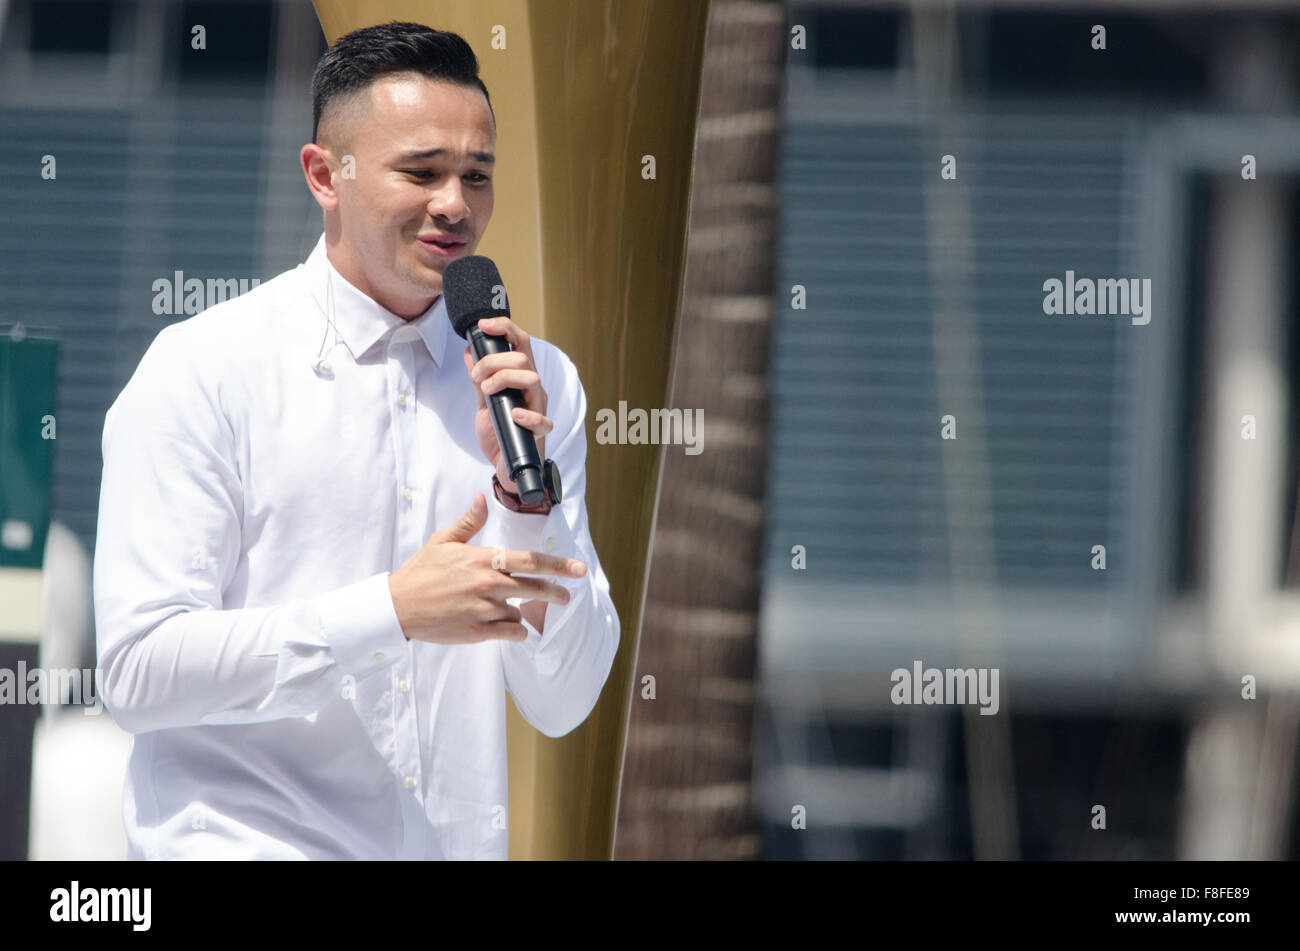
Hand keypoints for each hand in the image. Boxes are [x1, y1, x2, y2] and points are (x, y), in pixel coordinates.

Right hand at [387, 494, 586, 643]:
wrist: (399, 606)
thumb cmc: (421, 572)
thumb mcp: (444, 541)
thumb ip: (469, 522)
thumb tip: (482, 497)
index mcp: (483, 559)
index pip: (530, 560)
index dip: (558, 565)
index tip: (578, 569)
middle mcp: (489, 584)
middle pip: (536, 588)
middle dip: (557, 592)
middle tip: (567, 596)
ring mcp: (485, 609)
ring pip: (520, 612)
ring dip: (517, 611)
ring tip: (498, 609)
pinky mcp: (479, 631)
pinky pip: (511, 633)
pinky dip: (512, 631)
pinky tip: (504, 627)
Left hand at [462, 316, 552, 494]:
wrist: (506, 465)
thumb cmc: (500, 431)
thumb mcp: (483, 401)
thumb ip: (478, 378)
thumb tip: (469, 352)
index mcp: (521, 377)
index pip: (520, 342)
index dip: (504, 328)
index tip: (483, 325)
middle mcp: (533, 389)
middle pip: (522, 358)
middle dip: (494, 361)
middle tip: (477, 377)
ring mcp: (538, 408)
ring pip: (532, 378)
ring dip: (504, 379)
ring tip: (487, 392)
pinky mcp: (539, 431)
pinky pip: (542, 419)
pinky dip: (527, 414)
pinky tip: (513, 414)